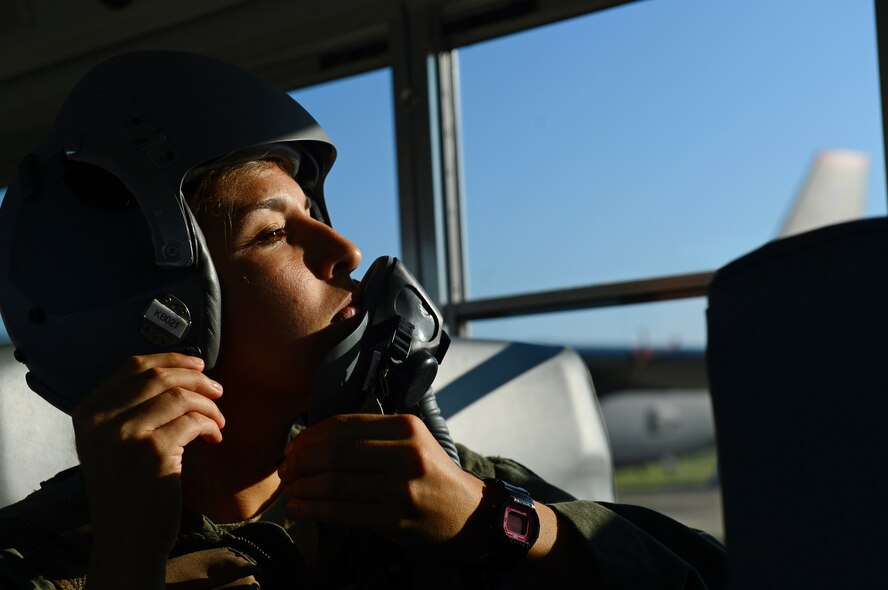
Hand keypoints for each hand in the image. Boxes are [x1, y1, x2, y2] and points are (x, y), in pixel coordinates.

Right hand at [72, 353, 224, 585]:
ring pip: (180, 397)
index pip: (132, 366)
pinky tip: (214, 437)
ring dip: (209, 405)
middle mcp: (101, 420)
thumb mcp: (110, 442)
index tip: (198, 365)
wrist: (126, 538)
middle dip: (197, 379)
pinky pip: (193, 421)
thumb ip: (128, 408)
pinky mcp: (153, 452)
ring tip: (218, 420)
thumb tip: (177, 371)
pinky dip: (211, 425)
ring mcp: (125, 435)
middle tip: (218, 390)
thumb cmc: (127, 488)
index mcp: (88, 412)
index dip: (171, 359)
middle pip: (158, 377)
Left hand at [278, 413, 485, 560]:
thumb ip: (372, 435)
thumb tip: (312, 440)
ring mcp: (401, 487)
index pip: (344, 425)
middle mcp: (405, 453)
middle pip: (335, 452)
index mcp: (406, 427)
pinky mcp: (394, 518)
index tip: (292, 447)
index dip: (310, 436)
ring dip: (302, 486)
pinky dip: (313, 508)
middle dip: (301, 461)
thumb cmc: (430, 475)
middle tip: (284, 470)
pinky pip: (341, 511)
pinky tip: (299, 507)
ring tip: (289, 490)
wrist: (467, 513)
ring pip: (335, 481)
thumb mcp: (411, 442)